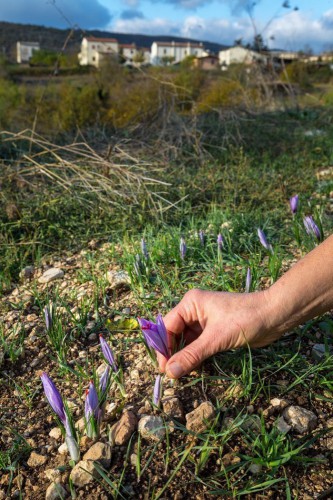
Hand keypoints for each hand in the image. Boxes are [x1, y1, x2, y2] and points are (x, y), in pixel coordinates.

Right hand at [158, 288, 278, 378]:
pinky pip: (199, 344)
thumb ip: (192, 355)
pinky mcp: (215, 330)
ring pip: (187, 341)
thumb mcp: (216, 339)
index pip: (168, 326)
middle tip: (172, 374)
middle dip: (173, 353)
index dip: (163, 347)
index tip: (163, 369)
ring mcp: (205, 320)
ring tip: (181, 374)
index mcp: (191, 303)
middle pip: (175, 334)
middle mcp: (195, 310)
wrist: (274, 316)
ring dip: (185, 356)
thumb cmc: (245, 320)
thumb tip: (170, 372)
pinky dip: (196, 356)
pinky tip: (195, 369)